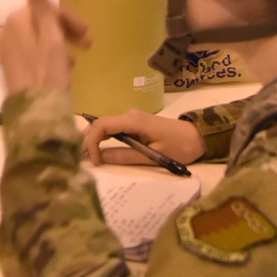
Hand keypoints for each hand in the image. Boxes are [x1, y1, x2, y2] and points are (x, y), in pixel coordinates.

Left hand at [0, 0, 89, 95]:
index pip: (47, 8)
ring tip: (76, 60)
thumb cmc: (48, 72)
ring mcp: (6, 49)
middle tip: (88, 43)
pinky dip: (48, 55)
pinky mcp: (9, 66)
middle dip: (65, 30)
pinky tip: (62, 69)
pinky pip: (32, 52)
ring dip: (59, 44)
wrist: (34, 111)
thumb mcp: (51, 38)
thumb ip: (43, 9)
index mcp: (17, 20)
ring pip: (38, 38)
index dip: (69, 18)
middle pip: (41, 23)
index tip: (87, 32)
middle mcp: (7, 31)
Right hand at [81, 109, 203, 167]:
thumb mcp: (152, 156)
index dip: (92, 142)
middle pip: (99, 124)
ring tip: (85, 156)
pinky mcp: (133, 123)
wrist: (197, 137)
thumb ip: (125, 156)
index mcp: (133, 120)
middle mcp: (128, 115)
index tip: (94, 161)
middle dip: (87, 140)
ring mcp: (130, 118)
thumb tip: (101, 159)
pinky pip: (112, 128)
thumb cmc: (178, 147)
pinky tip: (97, 149)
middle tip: (79, 158)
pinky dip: (102, 138)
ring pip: (103, 126)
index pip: (102, 126)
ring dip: (92, 139)